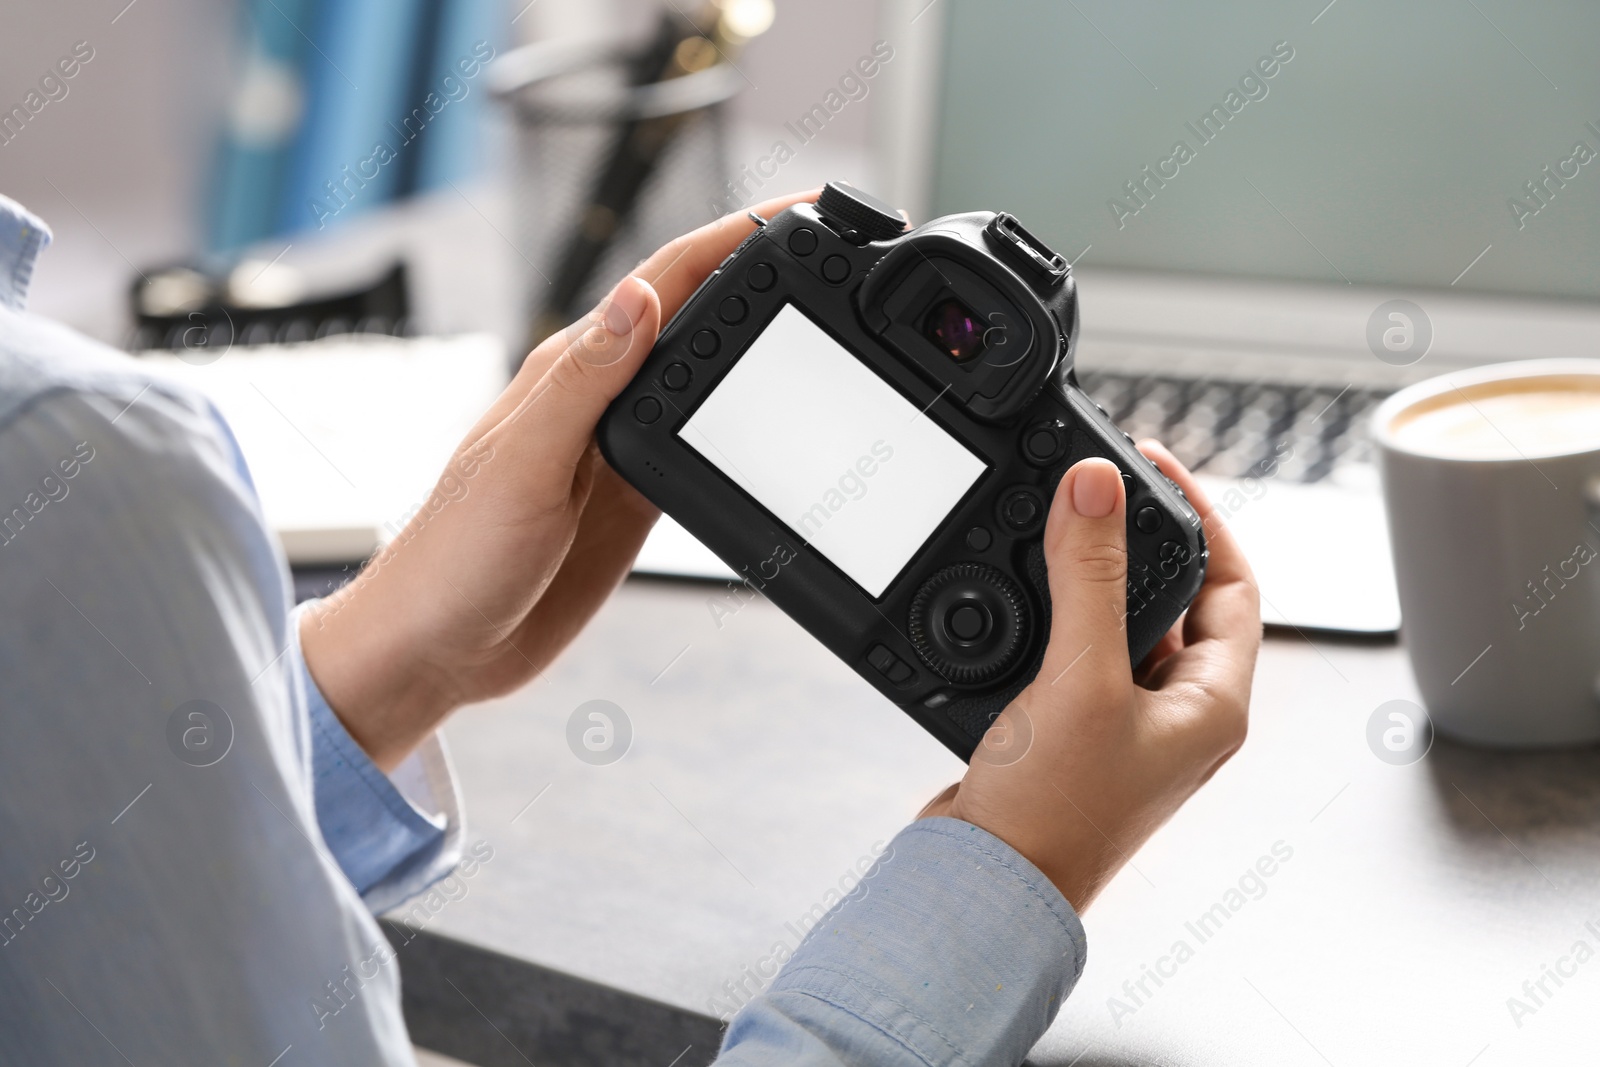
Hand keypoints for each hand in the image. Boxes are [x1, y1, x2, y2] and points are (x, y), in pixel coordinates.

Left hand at [301, 190, 821, 770]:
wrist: (437, 650)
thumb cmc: (452, 558)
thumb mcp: (524, 464)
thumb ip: (585, 382)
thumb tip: (639, 297)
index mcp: (569, 372)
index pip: (664, 282)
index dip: (731, 238)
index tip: (796, 212)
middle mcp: (596, 399)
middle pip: (692, 317)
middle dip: (755, 273)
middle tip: (824, 249)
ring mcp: (615, 449)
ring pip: (698, 376)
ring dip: (750, 340)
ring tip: (808, 313)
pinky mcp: (631, 500)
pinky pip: (695, 444)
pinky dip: (736, 419)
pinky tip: (764, 416)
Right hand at [919, 442, 1261, 910]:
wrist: (983, 886)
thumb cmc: (1052, 816)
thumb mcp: (1079, 679)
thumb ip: (1088, 577)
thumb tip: (1096, 485)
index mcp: (1213, 705)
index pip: (1235, 584)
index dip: (1204, 516)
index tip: (1155, 465)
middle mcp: (1178, 715)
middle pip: (1178, 597)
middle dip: (1141, 538)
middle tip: (1099, 485)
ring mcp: (1124, 725)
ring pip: (1121, 622)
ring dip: (1093, 573)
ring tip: (1058, 524)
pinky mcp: (1071, 732)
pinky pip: (1075, 651)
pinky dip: (1053, 612)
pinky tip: (1022, 592)